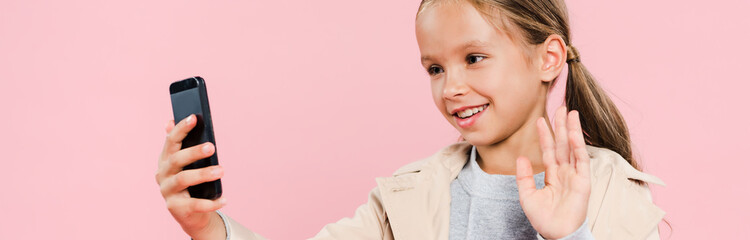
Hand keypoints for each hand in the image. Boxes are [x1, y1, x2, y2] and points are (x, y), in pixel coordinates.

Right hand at [155, 114, 226, 239]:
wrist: (190, 214)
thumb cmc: (192, 183)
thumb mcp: (188, 164)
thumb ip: (183, 145)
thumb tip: (170, 121)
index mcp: (165, 159)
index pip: (171, 141)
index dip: (181, 129)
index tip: (193, 118)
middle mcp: (162, 174)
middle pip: (177, 159)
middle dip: (194, 152)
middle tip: (212, 147)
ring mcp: (167, 191)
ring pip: (184, 179)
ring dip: (203, 174)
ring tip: (221, 171)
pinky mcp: (175, 208)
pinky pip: (194, 204)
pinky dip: (211, 202)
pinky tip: (225, 199)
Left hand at [516, 107, 590, 238]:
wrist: (556, 234)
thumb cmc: (543, 219)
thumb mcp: (527, 196)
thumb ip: (524, 176)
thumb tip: (521, 157)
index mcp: (553, 176)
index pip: (548, 151)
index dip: (544, 135)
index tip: (539, 119)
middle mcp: (565, 173)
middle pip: (562, 144)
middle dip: (561, 125)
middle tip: (560, 106)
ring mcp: (575, 175)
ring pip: (573, 147)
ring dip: (571, 129)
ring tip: (570, 112)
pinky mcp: (584, 181)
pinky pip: (581, 160)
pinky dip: (577, 145)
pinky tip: (573, 132)